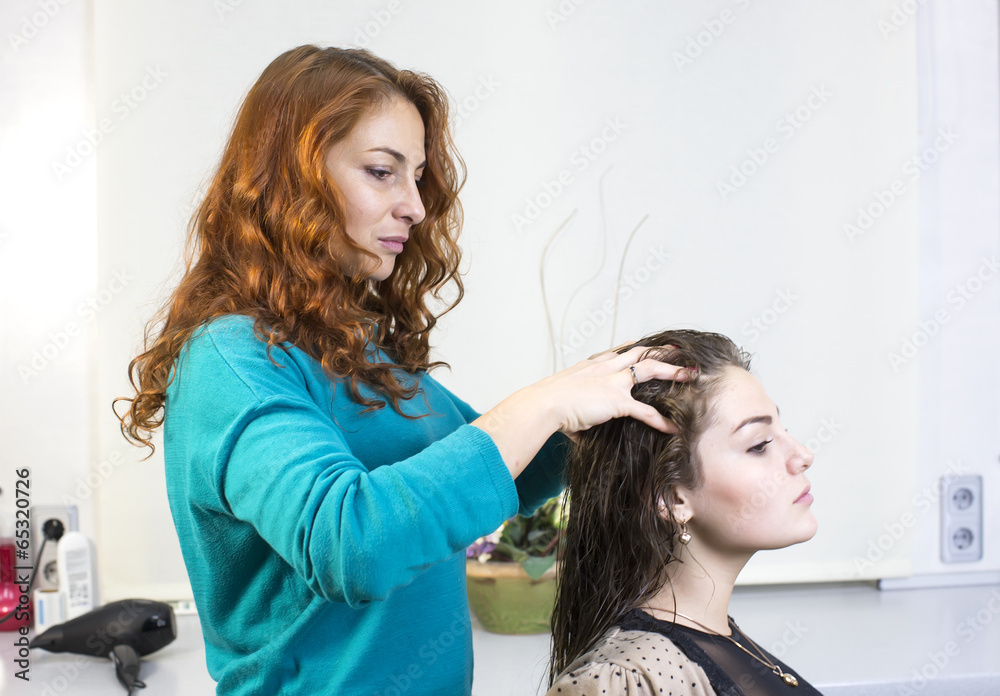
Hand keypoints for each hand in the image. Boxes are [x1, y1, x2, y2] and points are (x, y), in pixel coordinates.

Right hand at [473, 344, 689, 478]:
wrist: (542, 404)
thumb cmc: (546, 404)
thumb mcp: (562, 397)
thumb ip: (575, 407)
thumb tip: (575, 429)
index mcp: (592, 365)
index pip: (619, 351)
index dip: (636, 347)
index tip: (646, 344)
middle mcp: (605, 368)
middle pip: (640, 353)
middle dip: (662, 351)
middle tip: (679, 352)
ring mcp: (613, 382)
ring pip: (650, 370)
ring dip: (672, 372)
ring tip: (690, 375)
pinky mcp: (616, 401)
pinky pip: (645, 410)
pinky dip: (661, 419)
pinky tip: (673, 426)